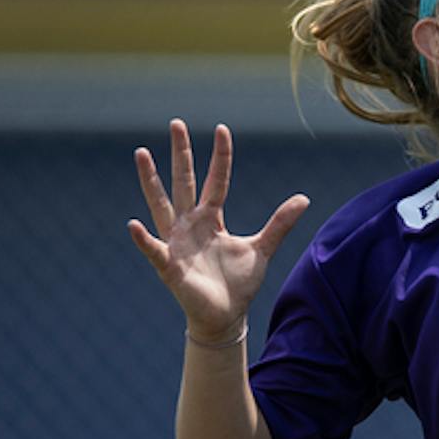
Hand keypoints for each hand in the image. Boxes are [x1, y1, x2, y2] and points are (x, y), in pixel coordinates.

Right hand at [128, 120, 309, 342]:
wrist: (225, 316)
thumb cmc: (238, 282)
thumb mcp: (263, 248)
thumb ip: (280, 223)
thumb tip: (304, 198)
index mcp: (212, 218)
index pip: (217, 180)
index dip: (221, 157)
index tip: (222, 129)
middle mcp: (190, 224)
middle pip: (185, 181)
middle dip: (181, 154)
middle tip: (176, 123)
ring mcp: (176, 242)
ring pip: (161, 204)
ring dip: (151, 181)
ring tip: (142, 153)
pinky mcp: (169, 266)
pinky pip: (153, 250)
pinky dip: (143, 239)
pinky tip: (133, 224)